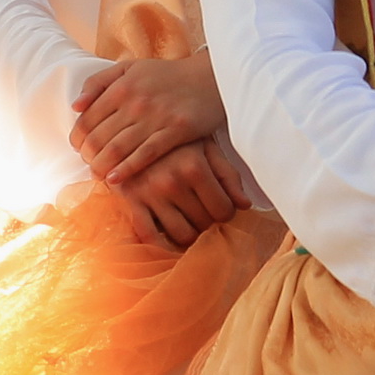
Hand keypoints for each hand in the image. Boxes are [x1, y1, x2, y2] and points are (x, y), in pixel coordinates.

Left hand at [70, 50, 226, 184]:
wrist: (210, 77)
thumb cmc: (166, 75)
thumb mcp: (130, 68)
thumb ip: (99, 82)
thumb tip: (75, 107)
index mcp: (121, 86)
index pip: (87, 120)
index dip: (77, 140)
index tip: (79, 150)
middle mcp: (135, 101)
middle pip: (99, 138)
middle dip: (87, 157)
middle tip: (88, 165)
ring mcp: (156, 117)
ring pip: (117, 149)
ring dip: (101, 167)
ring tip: (97, 175)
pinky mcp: (176, 131)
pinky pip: (145, 155)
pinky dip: (126, 169)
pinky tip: (115, 180)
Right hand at [112, 138, 250, 248]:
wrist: (131, 129)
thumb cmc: (175, 141)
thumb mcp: (206, 148)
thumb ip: (228, 175)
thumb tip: (245, 205)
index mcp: (194, 166)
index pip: (223, 210)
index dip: (226, 212)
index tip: (220, 207)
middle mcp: (172, 181)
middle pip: (204, 224)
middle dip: (208, 222)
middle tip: (203, 213)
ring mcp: (149, 193)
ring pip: (181, 235)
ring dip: (189, 235)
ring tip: (189, 222)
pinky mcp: (130, 201)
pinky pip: (149, 237)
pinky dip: (162, 245)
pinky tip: (169, 237)